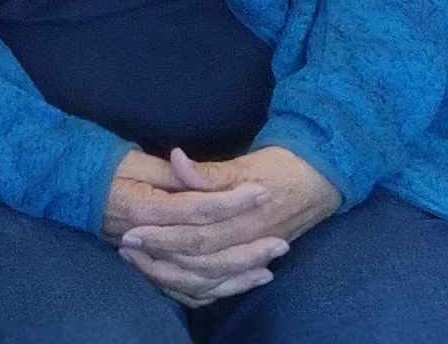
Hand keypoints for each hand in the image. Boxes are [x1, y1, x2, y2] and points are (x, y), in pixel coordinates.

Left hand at [112, 147, 340, 300]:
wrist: (322, 180)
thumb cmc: (284, 167)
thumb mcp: (248, 163)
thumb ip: (211, 172)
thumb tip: (176, 160)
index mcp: (244, 222)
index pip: (196, 238)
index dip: (162, 237)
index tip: (131, 232)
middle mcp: (247, 245)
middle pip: (197, 264)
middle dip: (158, 258)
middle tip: (125, 247)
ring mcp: (251, 257)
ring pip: (208, 281)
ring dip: (171, 275)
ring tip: (139, 263)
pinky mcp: (252, 261)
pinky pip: (221, 287)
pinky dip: (195, 288)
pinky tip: (171, 279)